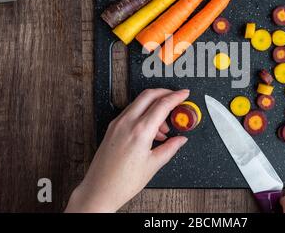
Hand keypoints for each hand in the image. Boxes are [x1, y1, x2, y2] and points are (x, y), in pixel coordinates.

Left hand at [65, 88, 189, 212]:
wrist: (99, 190)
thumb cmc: (122, 182)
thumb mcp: (153, 165)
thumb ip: (170, 148)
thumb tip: (180, 140)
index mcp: (140, 131)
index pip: (162, 104)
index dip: (177, 96)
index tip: (184, 94)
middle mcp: (126, 123)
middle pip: (149, 95)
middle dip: (165, 93)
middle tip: (176, 99)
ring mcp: (117, 124)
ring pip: (139, 102)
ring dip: (154, 106)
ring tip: (164, 128)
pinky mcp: (112, 128)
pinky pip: (131, 112)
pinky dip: (143, 114)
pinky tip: (150, 130)